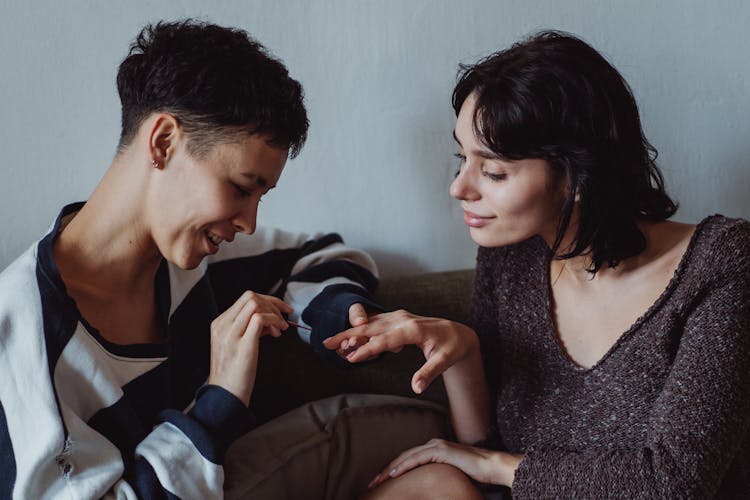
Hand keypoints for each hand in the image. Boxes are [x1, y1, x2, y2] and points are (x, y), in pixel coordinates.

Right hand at [208, 291, 292, 405]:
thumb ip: (247, 328)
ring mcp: (231, 335)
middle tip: (284, 317)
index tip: (279, 311)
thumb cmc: (234, 374)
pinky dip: (274, 321)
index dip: (267, 301)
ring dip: (274, 312)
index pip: (245, 298)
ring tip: (281, 328)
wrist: (225, 397)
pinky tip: (278, 332)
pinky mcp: (242, 345)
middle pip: (250, 296)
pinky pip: (260, 319)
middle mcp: (222, 326)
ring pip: (254, 304)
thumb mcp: (236, 345)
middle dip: (272, 303)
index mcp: (220, 324)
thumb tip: (269, 318)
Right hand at [323, 310, 477, 392]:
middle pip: (370, 327)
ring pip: (369, 324)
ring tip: (331, 344)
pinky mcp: (396, 319)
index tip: (350, 359)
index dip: (367, 349)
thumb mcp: (444, 361)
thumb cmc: (452, 347)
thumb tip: (416, 388)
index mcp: (412, 329)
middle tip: (327, 344)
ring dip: (350, 333)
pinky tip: (348, 340)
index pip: (384, 340)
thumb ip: (428, 373)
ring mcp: (398, 317)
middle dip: (348, 335)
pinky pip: (374, 324)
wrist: (458, 333)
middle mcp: (402, 319)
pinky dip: (359, 331)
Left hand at [368, 438, 521, 488]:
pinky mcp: (441, 451)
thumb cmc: (475, 473)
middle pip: (403, 457)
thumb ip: (438, 476)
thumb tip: (428, 488)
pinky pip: (417, 459)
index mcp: (434, 450)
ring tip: (377, 480)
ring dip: (390, 469)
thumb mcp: (451, 475)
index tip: (381, 482)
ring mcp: (436, 447)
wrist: (492, 466)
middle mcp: (433, 445)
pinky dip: (403, 466)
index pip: (408, 460)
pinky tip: (393, 474)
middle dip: (386, 470)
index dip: (393, 469)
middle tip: (372, 482)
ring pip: (406, 457)